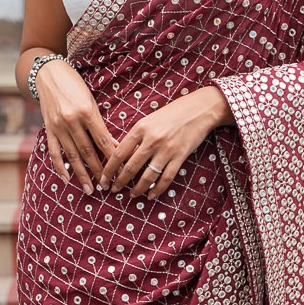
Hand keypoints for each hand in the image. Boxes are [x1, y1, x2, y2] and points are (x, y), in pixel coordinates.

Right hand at [35, 58, 117, 193]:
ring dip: (82, 174)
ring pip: (72, 155)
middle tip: (107, 186)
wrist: (48, 73)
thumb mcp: (91, 99)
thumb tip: (112, 144)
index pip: (102, 139)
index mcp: (86, 111)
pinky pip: (54, 152)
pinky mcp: (48, 129)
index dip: (112, 157)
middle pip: (88, 151)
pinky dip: (60, 167)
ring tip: (90, 189)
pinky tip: (67, 179)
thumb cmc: (74, 84)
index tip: (121, 170)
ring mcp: (58, 126)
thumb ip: (99, 122)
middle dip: (98, 170)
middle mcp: (71, 120)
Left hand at [98, 85, 232, 198]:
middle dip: (120, 182)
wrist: (199, 109)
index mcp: (140, 128)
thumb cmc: (172, 113)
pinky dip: (158, 189)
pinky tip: (151, 195)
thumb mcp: (149, 120)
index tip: (103, 179)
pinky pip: (166, 178)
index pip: (119, 153)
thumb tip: (123, 155)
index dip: (109, 169)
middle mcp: (152, 140)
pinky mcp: (180, 156)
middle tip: (114, 190)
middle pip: (131, 167)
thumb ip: (136, 136)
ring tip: (132, 195)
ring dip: (138, 188)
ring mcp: (166, 149)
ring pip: (148, 176)